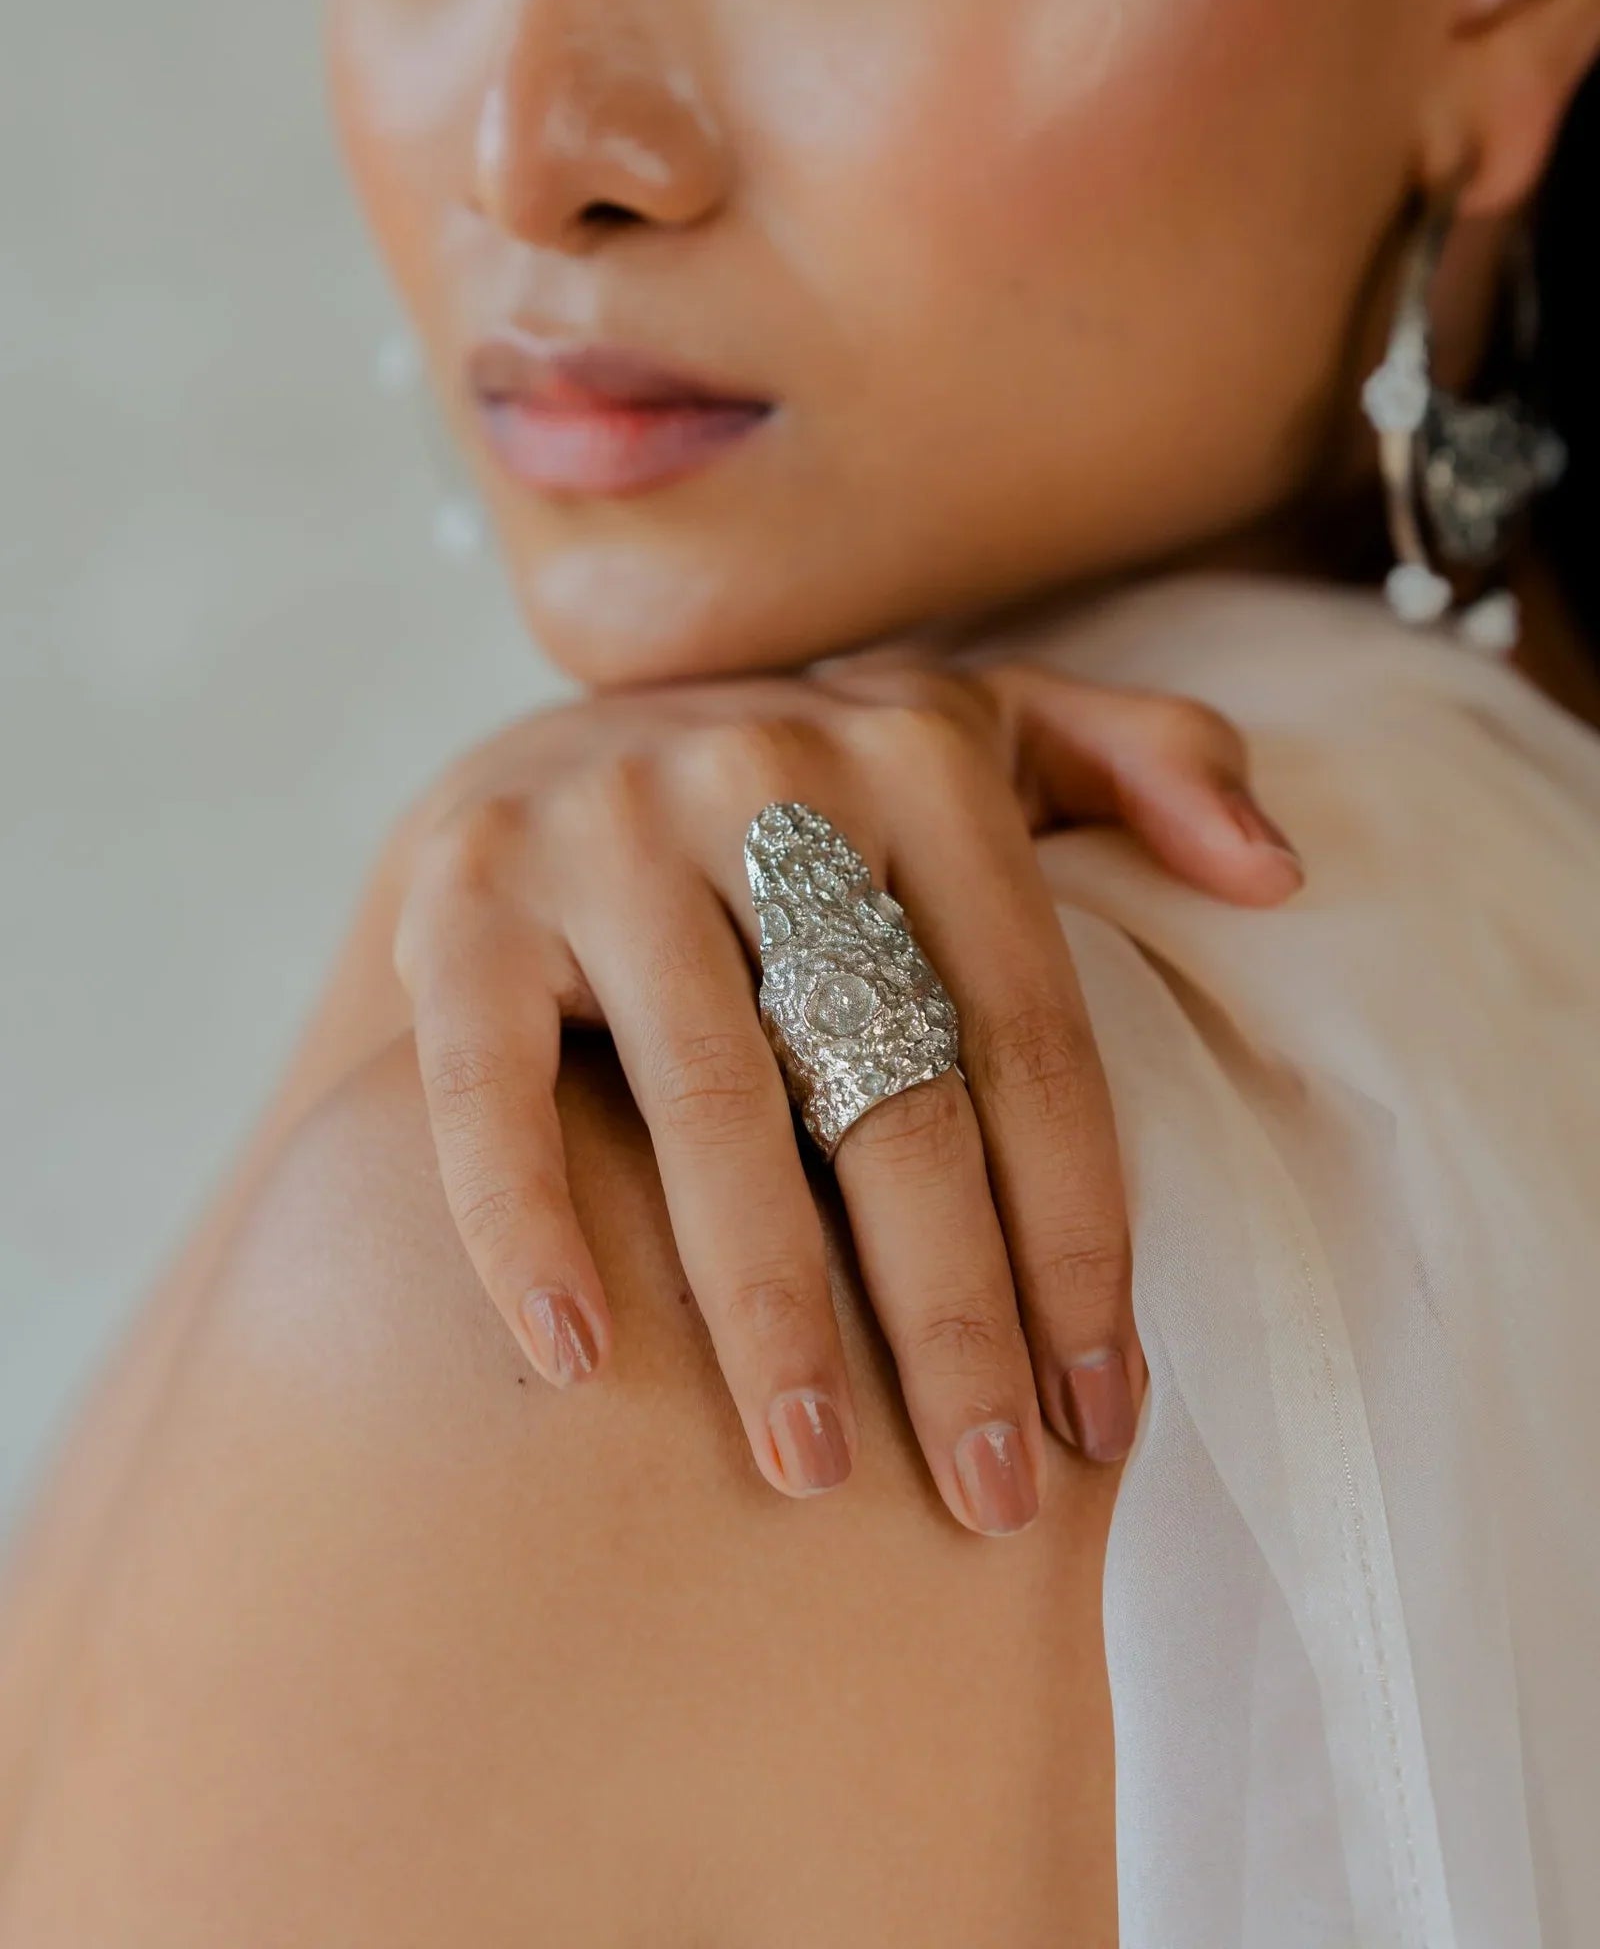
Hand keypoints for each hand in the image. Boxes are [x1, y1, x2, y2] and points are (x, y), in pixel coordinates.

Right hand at [392, 659, 1301, 1535]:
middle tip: (993, 1493)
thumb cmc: (814, 802)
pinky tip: (581, 1361)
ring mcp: (600, 832)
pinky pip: (491, 1091)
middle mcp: (762, 774)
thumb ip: (1144, 767)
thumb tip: (1276, 875)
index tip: (1105, 1410)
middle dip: (952, 1315)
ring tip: (816, 1468)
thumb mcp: (989, 737)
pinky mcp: (464, 898)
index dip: (1078, 1234)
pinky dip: (528, 1228)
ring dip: (770, 1310)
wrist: (553, 757)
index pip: (1031, 1033)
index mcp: (918, 755)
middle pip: (889, 1087)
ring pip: (711, 1107)